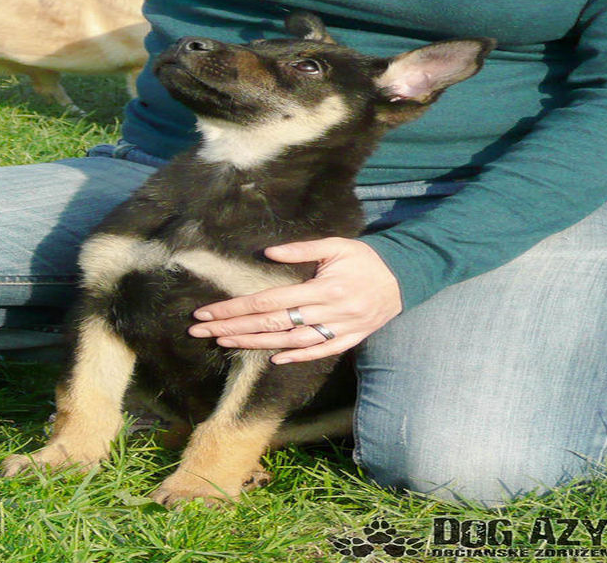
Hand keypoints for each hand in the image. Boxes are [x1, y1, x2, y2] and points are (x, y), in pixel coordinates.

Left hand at [188, 237, 402, 362]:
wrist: (404, 277)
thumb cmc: (365, 258)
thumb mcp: (336, 245)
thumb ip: (302, 250)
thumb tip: (268, 254)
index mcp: (321, 289)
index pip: (268, 301)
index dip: (235, 308)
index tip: (208, 312)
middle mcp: (327, 313)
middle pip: (271, 324)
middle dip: (233, 328)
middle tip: (201, 331)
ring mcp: (338, 330)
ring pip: (290, 342)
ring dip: (254, 344)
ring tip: (224, 343)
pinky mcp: (349, 339)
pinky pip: (319, 352)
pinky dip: (297, 357)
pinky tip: (273, 360)